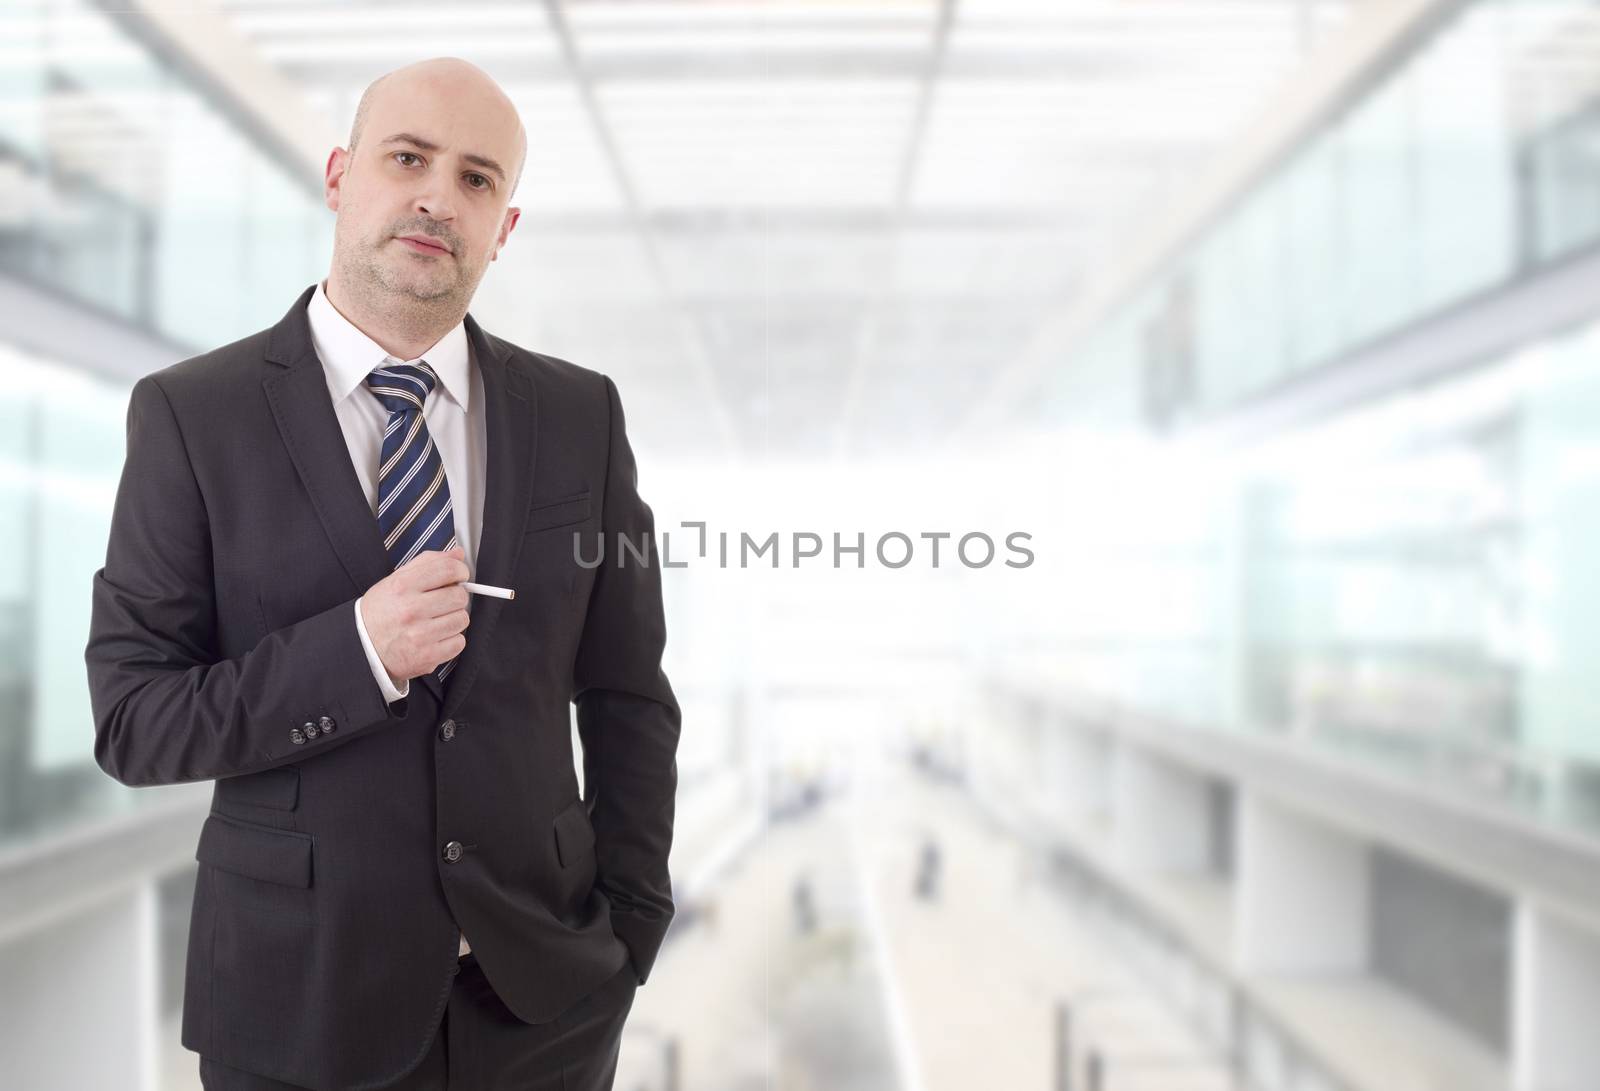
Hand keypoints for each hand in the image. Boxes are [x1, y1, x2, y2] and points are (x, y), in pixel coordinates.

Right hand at [358, 546, 470, 684]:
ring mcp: (419, 634)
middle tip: (444, 602)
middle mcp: (411, 609)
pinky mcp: (426, 656)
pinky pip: (459, 643)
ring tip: (437, 620)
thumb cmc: (380, 612)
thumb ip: (428, 562)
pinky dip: (451, 640)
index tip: (460, 575)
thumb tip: (457, 554)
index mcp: (403, 586)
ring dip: (454, 619)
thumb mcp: (396, 580)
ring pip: (462, 620)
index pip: (448, 569)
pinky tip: (436, 637)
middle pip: (459, 596)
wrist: (362, 646)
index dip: (460, 570)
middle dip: (456, 597)